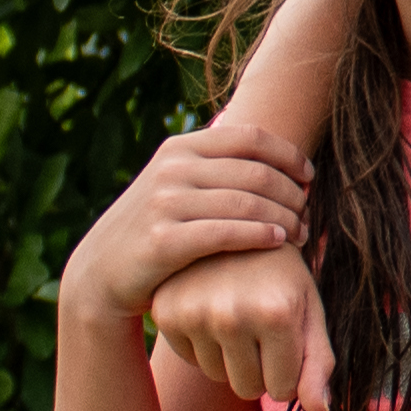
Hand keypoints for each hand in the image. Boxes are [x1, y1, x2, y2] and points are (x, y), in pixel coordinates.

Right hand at [64, 129, 308, 332]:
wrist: (101, 273)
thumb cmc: (155, 229)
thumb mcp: (177, 186)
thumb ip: (215, 169)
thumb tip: (278, 159)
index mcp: (180, 148)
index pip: (250, 137)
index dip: (288, 155)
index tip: (309, 177)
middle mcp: (172, 168)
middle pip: (255, 171)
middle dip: (291, 192)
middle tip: (309, 213)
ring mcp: (165, 202)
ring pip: (246, 203)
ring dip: (283, 217)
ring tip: (300, 233)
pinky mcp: (163, 240)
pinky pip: (226, 233)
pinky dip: (260, 235)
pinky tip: (279, 242)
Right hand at [143, 248, 331, 410]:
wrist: (231, 230)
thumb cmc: (281, 275)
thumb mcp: (309, 311)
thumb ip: (319, 363)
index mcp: (277, 313)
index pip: (283, 389)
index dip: (288, 370)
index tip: (287, 337)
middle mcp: (232, 314)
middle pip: (248, 389)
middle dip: (260, 369)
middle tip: (261, 326)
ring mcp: (195, 313)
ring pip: (218, 376)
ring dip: (231, 358)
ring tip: (238, 314)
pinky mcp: (166, 313)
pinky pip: (191, 360)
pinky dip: (204, 345)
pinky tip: (212, 311)